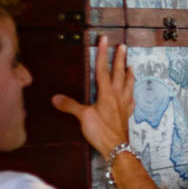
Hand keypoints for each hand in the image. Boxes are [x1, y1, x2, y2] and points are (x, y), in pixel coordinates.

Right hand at [52, 36, 132, 158]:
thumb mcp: (83, 117)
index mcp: (106, 93)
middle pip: (118, 73)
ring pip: (128, 85)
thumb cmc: (101, 132)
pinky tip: (131, 94)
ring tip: (131, 65)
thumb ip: (70, 105)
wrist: (116, 148)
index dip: (103, 53)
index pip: (103, 69)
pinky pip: (130, 100)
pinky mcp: (125, 115)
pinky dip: (131, 93)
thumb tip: (56, 98)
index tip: (104, 40)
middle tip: (122, 46)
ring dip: (129, 74)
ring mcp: (123, 105)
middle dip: (119, 58)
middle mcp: (117, 96)